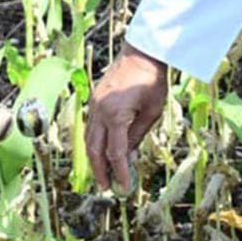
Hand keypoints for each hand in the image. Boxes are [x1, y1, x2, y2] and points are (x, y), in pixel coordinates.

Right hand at [84, 43, 168, 192]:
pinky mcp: (94, 99)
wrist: (142, 51)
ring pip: (89, 139)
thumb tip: (128, 157)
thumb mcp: (152, 111)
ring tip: (103, 174)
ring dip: (94, 158)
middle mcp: (100, 111)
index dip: (119, 173)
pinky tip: (101, 151)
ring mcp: (94, 104)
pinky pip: (90, 126)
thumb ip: (138, 135)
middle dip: (100, 171)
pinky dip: (94, 142)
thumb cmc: (152, 80)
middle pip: (94, 149)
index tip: (124, 188)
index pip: (115, 153)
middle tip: (106, 188)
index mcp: (116, 115)